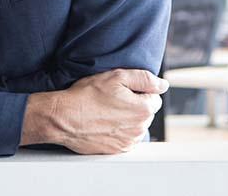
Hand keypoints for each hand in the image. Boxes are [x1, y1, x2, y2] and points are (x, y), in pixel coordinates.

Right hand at [21, 69, 166, 153]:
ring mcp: (128, 141)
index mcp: (143, 109)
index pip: (154, 97)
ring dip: (126, 119)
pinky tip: (103, 123)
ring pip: (135, 126)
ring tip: (106, 112)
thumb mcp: (116, 77)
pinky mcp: (117, 150)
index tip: (122, 91)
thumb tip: (163, 85)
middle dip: (134, 105)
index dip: (138, 91)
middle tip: (112, 99)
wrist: (64, 118)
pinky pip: (125, 138)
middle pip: (145, 112)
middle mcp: (139, 128)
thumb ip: (144, 79)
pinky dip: (118, 131)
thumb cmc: (86, 96)